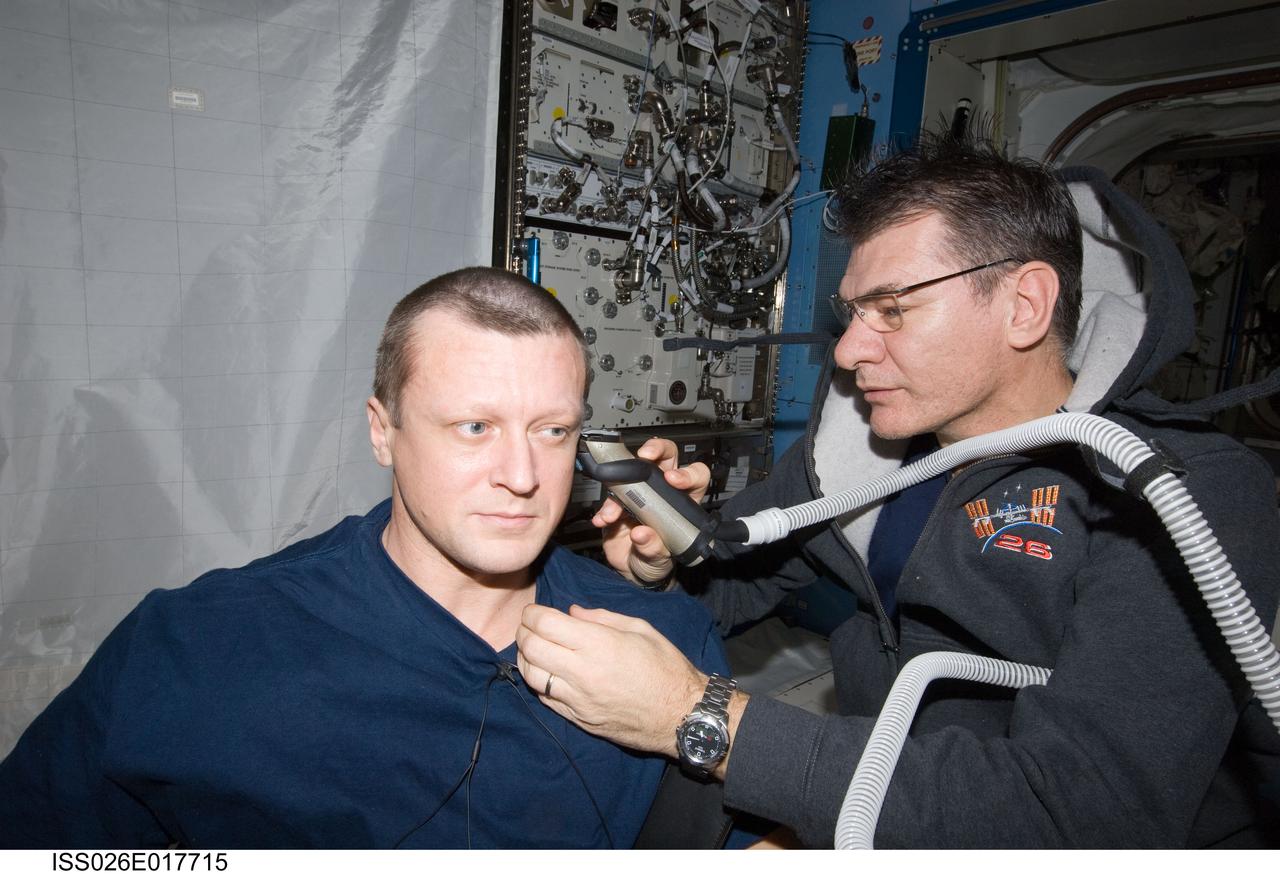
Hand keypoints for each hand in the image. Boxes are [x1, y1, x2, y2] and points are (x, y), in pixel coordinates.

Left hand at [516, 603, 705, 756]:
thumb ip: (601, 617)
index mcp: (599, 644)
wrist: (680, 715)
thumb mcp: (640, 629)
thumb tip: (571, 612)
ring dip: (525, 658)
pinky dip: (539, 682)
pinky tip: (546, 672)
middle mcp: (583, 672)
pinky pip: (545, 699)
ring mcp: (578, 700)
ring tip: (532, 648)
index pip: (546, 624)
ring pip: (531, 676)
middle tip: (528, 626)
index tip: (533, 611)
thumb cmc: (666, 667)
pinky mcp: (579, 719)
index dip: (532, 613)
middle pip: (531, 648)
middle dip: (523, 632)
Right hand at [591, 438, 711, 584]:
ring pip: (633, 469)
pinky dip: (605, 508)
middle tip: (645, 456)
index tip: (673, 479)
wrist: (631, 569)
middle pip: (665, 457)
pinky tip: (604, 520)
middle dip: (656, 450)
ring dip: (621, 481)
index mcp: (683, 502)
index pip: (694, 477)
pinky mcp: (618, 500)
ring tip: (615, 511)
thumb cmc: (655, 560)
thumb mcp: (660, 561)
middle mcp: (662, 491)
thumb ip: (654, 550)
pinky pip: (610, 495)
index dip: (687, 474)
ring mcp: (639, 492)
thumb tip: (642, 535)